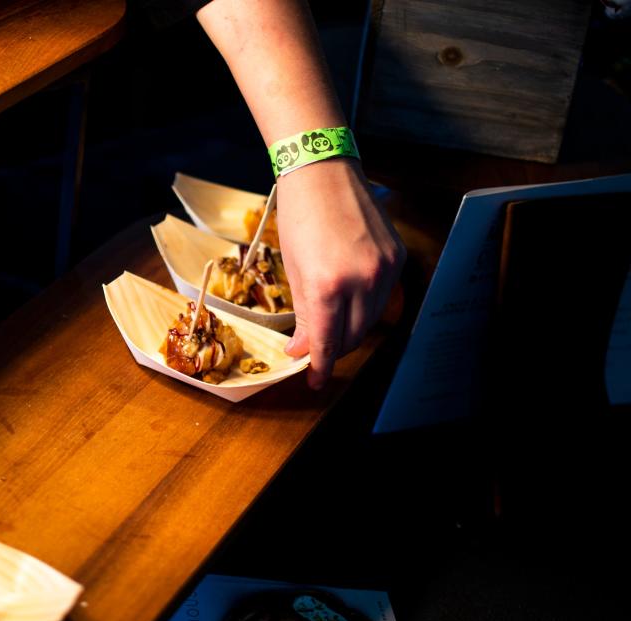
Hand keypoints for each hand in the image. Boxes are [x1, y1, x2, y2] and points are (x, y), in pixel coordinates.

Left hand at [277, 158, 405, 388]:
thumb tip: (303, 348)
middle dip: (334, 349)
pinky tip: (350, 300)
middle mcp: (362, 281)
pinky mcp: (397, 258)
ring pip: (371, 320)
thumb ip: (302, 314)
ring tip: (331, 326)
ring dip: (351, 330)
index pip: (328, 342)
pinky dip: (366, 305)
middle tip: (316, 351)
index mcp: (327, 285)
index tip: (314, 379)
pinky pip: (384, 296)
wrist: (324, 171)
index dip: (320, 366)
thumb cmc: (299, 217)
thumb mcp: (294, 269)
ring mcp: (384, 270)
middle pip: (353, 336)